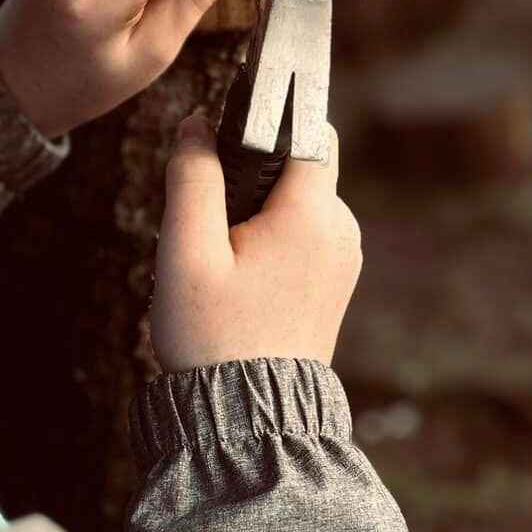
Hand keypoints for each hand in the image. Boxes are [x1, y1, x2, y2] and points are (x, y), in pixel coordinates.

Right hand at [150, 114, 360, 371]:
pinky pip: (306, 233)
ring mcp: (345, 258)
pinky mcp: (336, 281)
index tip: (233, 123)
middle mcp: (342, 230)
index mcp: (313, 215)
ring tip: (222, 256)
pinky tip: (240, 275)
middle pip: (302, 163)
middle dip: (256, 170)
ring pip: (301, 199)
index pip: (311, 126)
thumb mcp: (186, 252)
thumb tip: (197, 124)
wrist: (249, 418)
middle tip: (210, 218)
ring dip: (262, 207)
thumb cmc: (213, 338)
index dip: (272, 114)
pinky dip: (274, 236)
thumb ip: (192, 178)